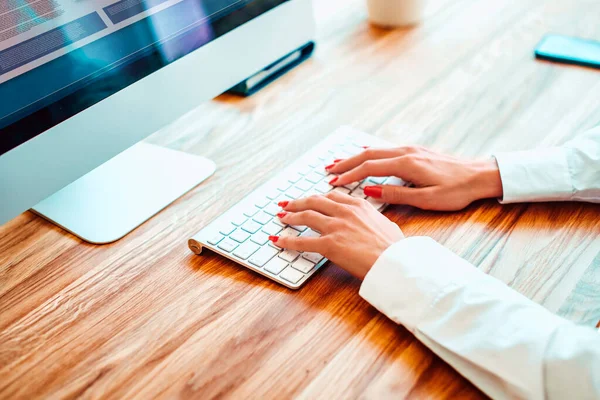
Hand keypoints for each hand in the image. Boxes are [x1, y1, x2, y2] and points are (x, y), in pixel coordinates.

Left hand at [271, 191, 403, 279]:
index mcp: (359, 205)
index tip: (310, 199)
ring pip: (306, 216)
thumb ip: (376, 220)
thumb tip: (376, 223)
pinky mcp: (329, 244)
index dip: (317, 198)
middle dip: (298, 202)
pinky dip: (287, 241)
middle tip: (287, 204)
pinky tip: (278, 241)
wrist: (395, 262)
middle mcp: (345, 212)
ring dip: (290, 216)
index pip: (332, 196)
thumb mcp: (387, 225)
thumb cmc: (395, 249)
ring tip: (281, 217)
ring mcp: (336, 227)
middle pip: (314, 201)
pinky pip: (302, 242)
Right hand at [325, 146, 502, 210]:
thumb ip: (397, 194)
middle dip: (345, 162)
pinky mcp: (416, 151)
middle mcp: (406, 152)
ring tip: (337, 162)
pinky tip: (363, 154)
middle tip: (327, 170)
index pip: (369, 168)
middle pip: (367, 155)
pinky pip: (385, 149)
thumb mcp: (427, 199)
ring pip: (375, 150)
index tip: (333, 182)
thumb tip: (370, 190)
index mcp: (407, 164)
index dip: (349, 175)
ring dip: (355, 157)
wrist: (481, 175)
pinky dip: (369, 153)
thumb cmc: (457, 190)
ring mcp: (411, 149)